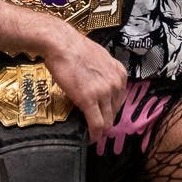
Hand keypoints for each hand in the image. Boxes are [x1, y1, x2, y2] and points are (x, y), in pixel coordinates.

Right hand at [39, 22, 129, 143]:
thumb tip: (97, 83)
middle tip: (98, 127)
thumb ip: (103, 73)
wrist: (61, 44)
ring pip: (107, 120)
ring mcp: (103, 92)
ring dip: (101, 130)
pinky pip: (96, 123)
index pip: (120, 99)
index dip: (112, 109)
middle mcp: (115, 83)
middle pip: (115, 111)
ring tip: (95, 134)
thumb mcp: (98, 58)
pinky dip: (94, 134)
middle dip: (107, 121)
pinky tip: (91, 137)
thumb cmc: (74, 48)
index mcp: (119, 73)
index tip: (105, 114)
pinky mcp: (89, 100)